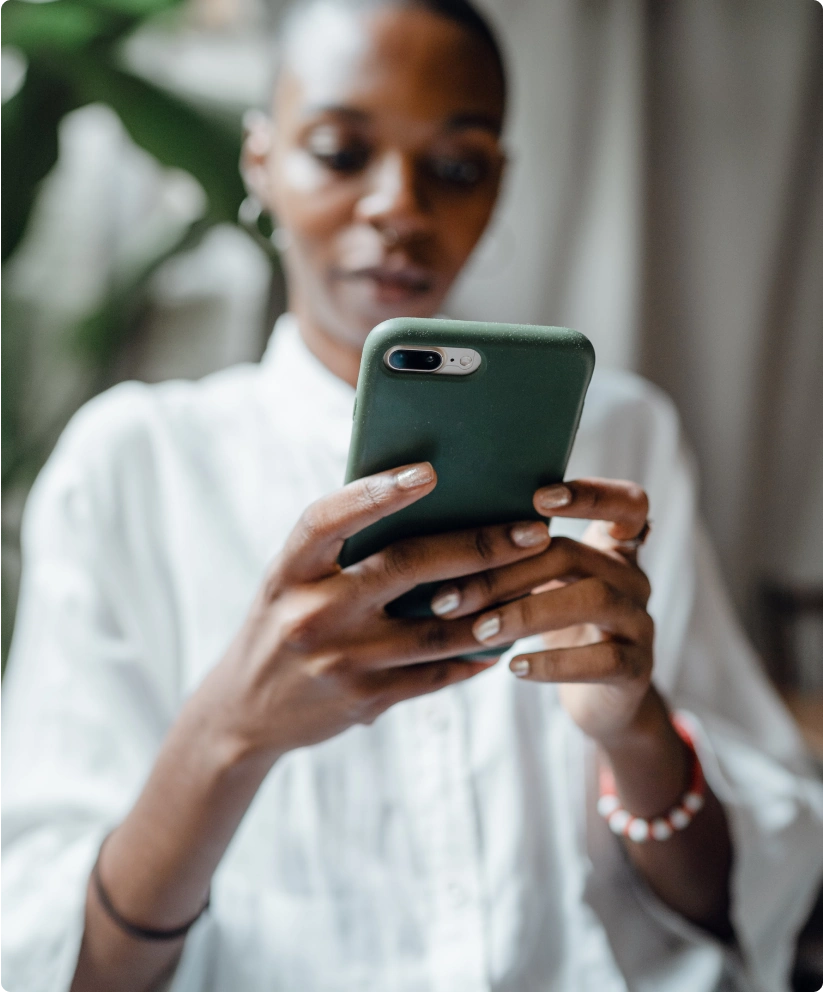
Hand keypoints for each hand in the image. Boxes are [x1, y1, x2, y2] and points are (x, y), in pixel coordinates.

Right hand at [196, 462, 552, 761]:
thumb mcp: (291, 579)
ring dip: (495, 605)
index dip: (376, 492)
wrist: (243, 711)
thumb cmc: (282, 622)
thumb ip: (341, 549)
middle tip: (532, 531)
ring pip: (436, 628)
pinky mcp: (364, 700)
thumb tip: (426, 503)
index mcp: (289, 571)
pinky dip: (474, 654)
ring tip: (537, 581)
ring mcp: (338, 662)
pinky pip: (435, 674)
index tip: (429, 471)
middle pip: (405, 568)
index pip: (329, 520)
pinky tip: (504, 637)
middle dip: (478, 546)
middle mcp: (311, 614)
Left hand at [428, 478, 654, 744]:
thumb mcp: (543, 584)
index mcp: (612, 547)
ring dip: (527, 612)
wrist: (601, 700)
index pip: (626, 503)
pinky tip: (514, 667)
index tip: (538, 497)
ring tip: (480, 631)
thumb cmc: (557, 627)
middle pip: (574, 555)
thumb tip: (438, 533)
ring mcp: (641, 622)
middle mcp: (632, 577)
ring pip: (593, 599)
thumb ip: (517, 555)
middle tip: (450, 597)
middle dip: (506, 572)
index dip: (591, 495)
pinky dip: (554, 663)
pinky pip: (603, 660)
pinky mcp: (638, 669)